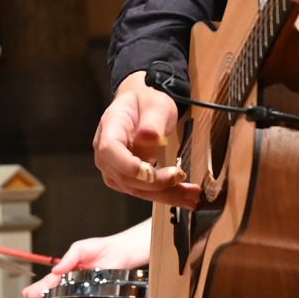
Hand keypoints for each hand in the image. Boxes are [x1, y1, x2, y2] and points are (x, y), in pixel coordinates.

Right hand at [23, 221, 150, 297]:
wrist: (122, 252)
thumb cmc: (102, 247)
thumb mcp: (81, 248)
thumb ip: (69, 258)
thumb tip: (56, 269)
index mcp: (68, 268)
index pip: (51, 278)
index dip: (40, 285)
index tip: (28, 291)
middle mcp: (74, 279)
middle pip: (55, 288)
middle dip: (41, 293)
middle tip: (29, 297)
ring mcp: (84, 287)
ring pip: (66, 295)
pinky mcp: (95, 292)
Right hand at [93, 71, 198, 206]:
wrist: (143, 106)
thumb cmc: (147, 101)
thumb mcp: (155, 104)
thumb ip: (151, 123)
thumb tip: (149, 140)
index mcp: (110, 129)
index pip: (110, 152)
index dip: (128, 165)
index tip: (151, 171)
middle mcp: (106, 153)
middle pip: (125, 176)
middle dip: (156, 184)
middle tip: (182, 177)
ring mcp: (115, 168)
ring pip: (137, 189)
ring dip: (165, 195)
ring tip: (192, 196)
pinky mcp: (127, 178)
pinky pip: (144, 190)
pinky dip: (165, 195)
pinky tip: (185, 196)